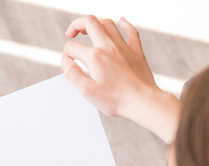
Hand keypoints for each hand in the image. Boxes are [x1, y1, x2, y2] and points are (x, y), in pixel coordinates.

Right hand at [61, 16, 180, 142]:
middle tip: (71, 33)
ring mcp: (124, 47)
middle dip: (77, 25)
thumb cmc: (116, 99)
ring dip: (96, 24)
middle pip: (90, 22)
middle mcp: (109, 47)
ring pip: (108, 24)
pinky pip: (131, 31)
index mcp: (95, 57)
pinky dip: (124, 24)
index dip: (65, 57)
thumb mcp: (87, 91)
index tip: (68, 68)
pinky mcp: (136, 51)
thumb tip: (66, 62)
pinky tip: (121, 21)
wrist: (142, 101)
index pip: (72, 47)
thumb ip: (72, 74)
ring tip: (89, 30)